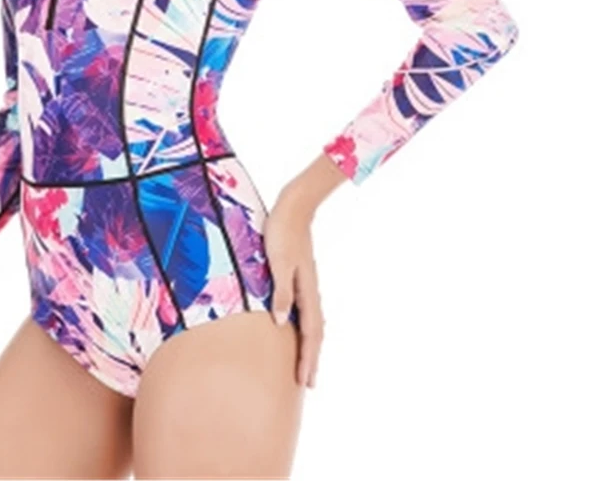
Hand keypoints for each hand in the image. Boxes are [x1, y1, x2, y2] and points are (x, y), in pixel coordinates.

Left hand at [263, 191, 324, 388]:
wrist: (293, 209)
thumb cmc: (281, 233)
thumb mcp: (278, 262)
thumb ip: (280, 292)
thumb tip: (280, 323)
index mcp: (306, 291)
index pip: (310, 333)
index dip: (308, 358)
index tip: (305, 381)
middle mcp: (310, 291)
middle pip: (316, 332)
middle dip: (312, 358)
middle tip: (309, 383)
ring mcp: (307, 285)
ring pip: (313, 322)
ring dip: (311, 345)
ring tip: (307, 363)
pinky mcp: (301, 277)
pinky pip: (307, 311)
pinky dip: (306, 328)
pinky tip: (299, 329)